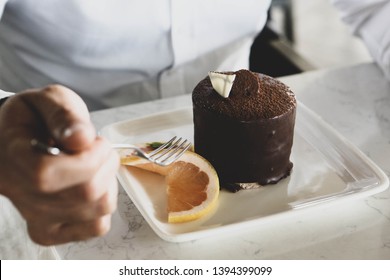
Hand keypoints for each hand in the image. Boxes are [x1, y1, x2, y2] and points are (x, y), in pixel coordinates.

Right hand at [0, 85, 118, 244]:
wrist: (18, 140)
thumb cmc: (35, 119)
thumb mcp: (48, 100)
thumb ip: (63, 115)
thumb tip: (82, 139)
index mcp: (12, 159)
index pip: (48, 174)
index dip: (86, 158)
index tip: (95, 140)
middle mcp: (20, 195)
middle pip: (83, 194)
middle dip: (106, 164)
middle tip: (99, 148)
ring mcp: (36, 218)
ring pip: (97, 210)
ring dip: (109, 182)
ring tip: (95, 165)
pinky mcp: (52, 231)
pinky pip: (96, 226)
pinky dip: (105, 203)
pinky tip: (92, 185)